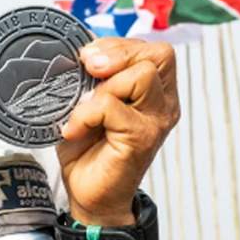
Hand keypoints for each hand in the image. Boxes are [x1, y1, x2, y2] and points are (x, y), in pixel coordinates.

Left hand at [57, 38, 179, 226]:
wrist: (88, 193)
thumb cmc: (89, 147)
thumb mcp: (87, 99)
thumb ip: (92, 75)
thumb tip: (81, 52)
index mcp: (155, 91)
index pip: (154, 49)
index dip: (120, 45)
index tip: (89, 60)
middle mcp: (163, 104)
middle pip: (159, 54)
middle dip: (118, 54)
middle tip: (88, 69)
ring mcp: (156, 122)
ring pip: (141, 75)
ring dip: (103, 85)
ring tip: (83, 107)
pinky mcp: (141, 139)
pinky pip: (112, 106)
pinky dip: (86, 113)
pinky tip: (76, 128)